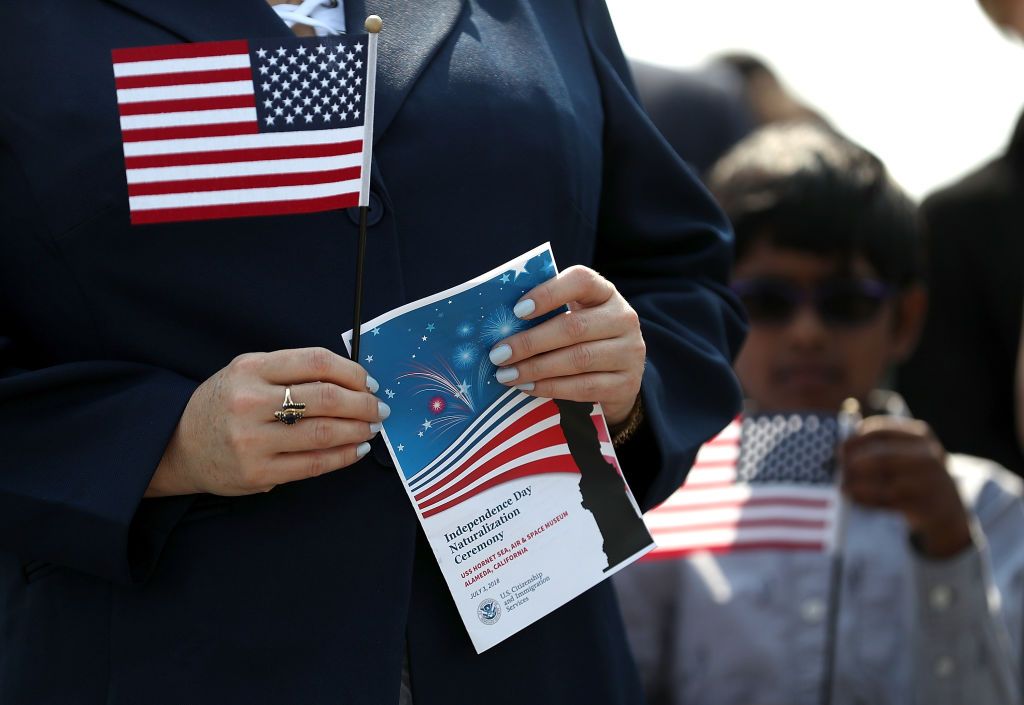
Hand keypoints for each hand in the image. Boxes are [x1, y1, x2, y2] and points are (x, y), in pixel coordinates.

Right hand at [147, 347, 386, 496]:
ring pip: (324, 432)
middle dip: (364, 403)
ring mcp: (252, 440)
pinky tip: (356, 449)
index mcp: (251, 369)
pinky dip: (344, 456)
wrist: (177, 445)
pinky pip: (314, 464)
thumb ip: (292, 370)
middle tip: (379, 408)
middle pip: (327, 397)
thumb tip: (353, 380)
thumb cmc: (224, 404)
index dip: (353, 371)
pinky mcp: (257, 473)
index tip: (369, 382)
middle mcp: (250, 402)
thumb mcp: (248, 373)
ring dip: (359, 430)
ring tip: (372, 428)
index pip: (317, 361)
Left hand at [486, 266, 645, 425]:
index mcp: (605, 292)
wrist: (620, 376)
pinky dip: (551, 388)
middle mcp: (623, 318)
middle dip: (530, 342)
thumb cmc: (583, 339)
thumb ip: (546, 313)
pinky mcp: (626, 384)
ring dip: (536, 368)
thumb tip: (499, 324)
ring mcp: (629, 352)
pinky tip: (527, 388)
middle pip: (574, 327)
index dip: (549, 293)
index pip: (581, 281)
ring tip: (506, 374)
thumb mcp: (573, 316)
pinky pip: (583, 387)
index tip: (517, 311)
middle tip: (499, 354)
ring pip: (578, 359)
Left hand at [841, 416, 970, 558]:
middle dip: (855, 463)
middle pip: (882, 457)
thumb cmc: (914, 477)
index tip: (839, 448)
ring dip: (859, 484)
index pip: (881, 431)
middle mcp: (929, 456)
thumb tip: (839, 447)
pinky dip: (868, 500)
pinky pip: (891, 502)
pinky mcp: (928, 506)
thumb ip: (877, 447)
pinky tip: (855, 499)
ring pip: (886, 482)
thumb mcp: (904, 455)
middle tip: (838, 468)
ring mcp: (931, 482)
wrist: (947, 510)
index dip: (856, 439)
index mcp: (919, 436)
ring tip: (842, 486)